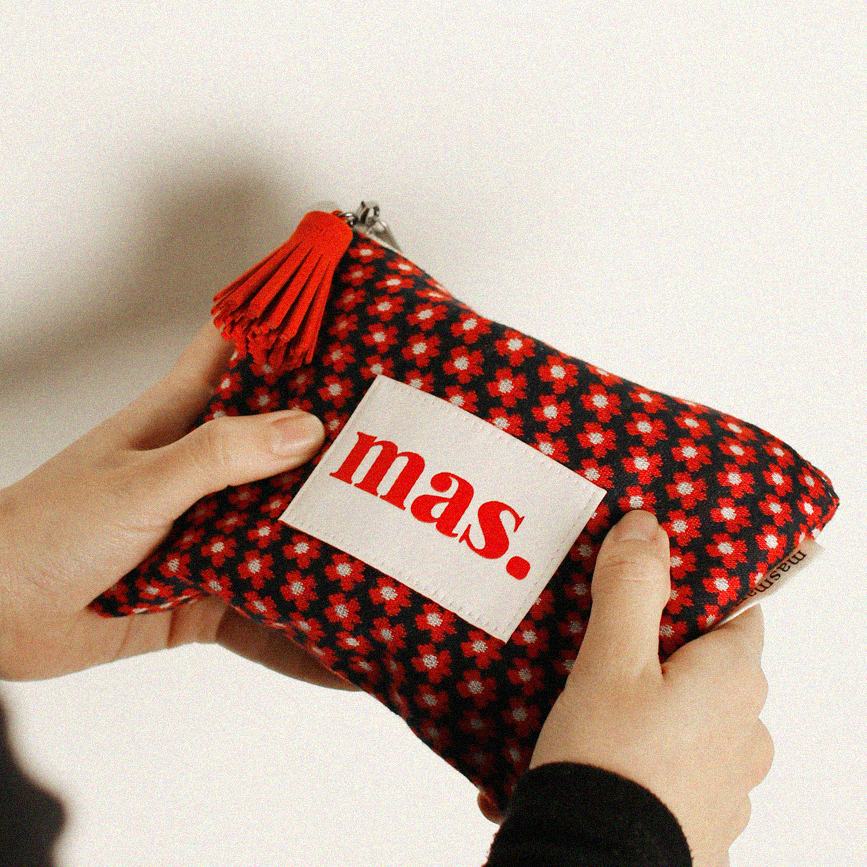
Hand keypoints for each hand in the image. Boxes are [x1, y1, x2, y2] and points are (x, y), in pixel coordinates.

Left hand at [0, 322, 355, 688]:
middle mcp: (204, 471)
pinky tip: (339, 652)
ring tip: (391, 541)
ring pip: (283, 528)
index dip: (285, 323)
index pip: (238, 350)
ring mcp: (210, 532)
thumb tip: (305, 430)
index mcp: (181, 419)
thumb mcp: (141, 481)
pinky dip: (298, 634)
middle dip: (335, 440)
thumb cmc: (43, 531)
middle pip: (282, 443)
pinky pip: (264, 613)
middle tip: (401, 436)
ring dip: (326, 538)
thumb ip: (220, 455)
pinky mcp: (205, 592)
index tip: (343, 307)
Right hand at [478, 510, 772, 866]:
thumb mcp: (611, 659)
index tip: (650, 578)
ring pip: (684, 718)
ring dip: (642, 703)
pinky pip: (667, 767)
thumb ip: (632, 588)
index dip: (695, 588)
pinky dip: (633, 753)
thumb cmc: (610, 762)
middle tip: (598, 634)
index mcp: (736, 682)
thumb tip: (647, 527)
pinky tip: (583, 752)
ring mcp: (725, 784)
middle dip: (654, 645)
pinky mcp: (697, 820)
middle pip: (705, 665)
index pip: (736, 611)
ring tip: (578, 698)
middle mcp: (745, 732)